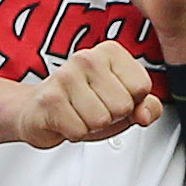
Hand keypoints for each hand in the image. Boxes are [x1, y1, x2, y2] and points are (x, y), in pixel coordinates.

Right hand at [13, 38, 160, 147]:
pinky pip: (79, 131)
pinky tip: (65, 120)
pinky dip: (74, 133)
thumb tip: (145, 114)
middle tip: (93, 109)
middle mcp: (87, 58)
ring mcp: (66, 76)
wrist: (38, 110)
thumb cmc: (83, 104)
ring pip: (101, 120)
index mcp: (110, 52)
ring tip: (79, 114)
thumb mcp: (123, 104)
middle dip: (111, 117)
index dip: (131, 103)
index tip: (113, 98)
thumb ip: (147, 107)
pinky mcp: (50, 99)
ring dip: (91, 126)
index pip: (142, 87)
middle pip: (123, 106)